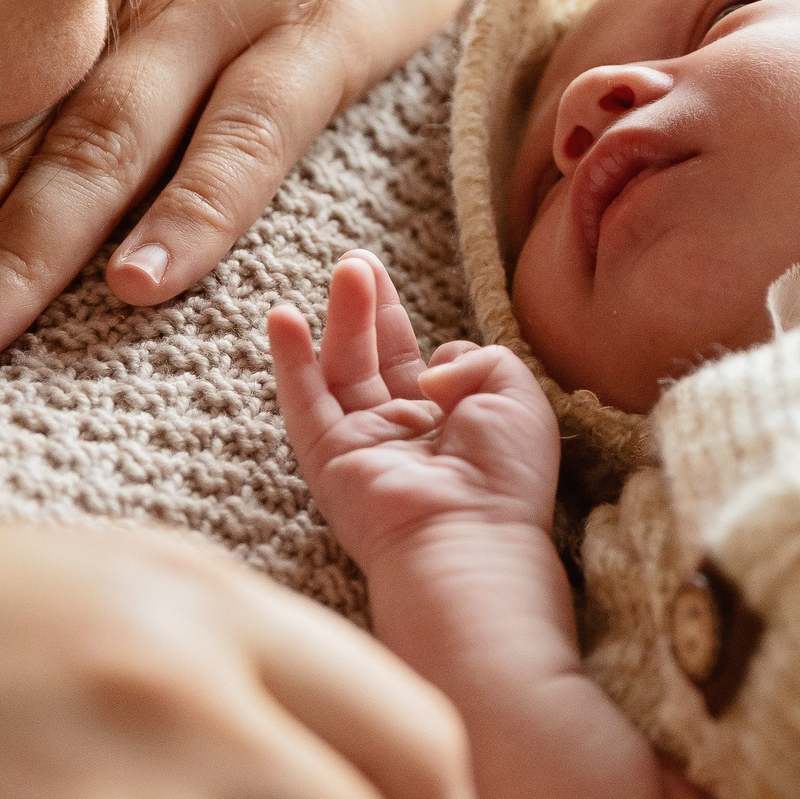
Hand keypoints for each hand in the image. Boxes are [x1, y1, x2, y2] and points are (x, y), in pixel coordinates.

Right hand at [271, 251, 560, 568]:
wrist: (470, 538)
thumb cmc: (505, 478)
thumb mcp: (517, 396)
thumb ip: (479, 359)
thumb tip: (433, 362)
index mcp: (453, 425)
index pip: (423, 366)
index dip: (423, 337)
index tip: (415, 312)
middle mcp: (405, 435)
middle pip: (376, 359)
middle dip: (367, 308)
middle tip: (358, 260)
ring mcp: (364, 446)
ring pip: (343, 370)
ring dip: (341, 318)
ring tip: (346, 267)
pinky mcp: (329, 459)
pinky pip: (303, 403)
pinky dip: (290, 360)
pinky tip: (282, 318)